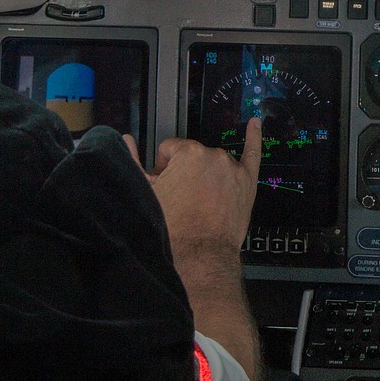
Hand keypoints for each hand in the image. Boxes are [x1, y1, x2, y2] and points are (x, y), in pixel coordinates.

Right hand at [126, 130, 265, 380]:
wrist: (199, 257)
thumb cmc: (172, 226)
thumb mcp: (144, 192)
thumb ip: (132, 161)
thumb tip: (124, 140)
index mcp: (189, 152)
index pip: (169, 150)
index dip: (163, 169)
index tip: (165, 188)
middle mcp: (215, 155)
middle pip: (192, 156)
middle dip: (185, 173)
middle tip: (180, 200)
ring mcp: (234, 168)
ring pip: (214, 163)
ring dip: (206, 175)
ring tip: (199, 202)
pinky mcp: (248, 183)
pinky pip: (253, 154)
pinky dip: (253, 138)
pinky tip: (254, 123)